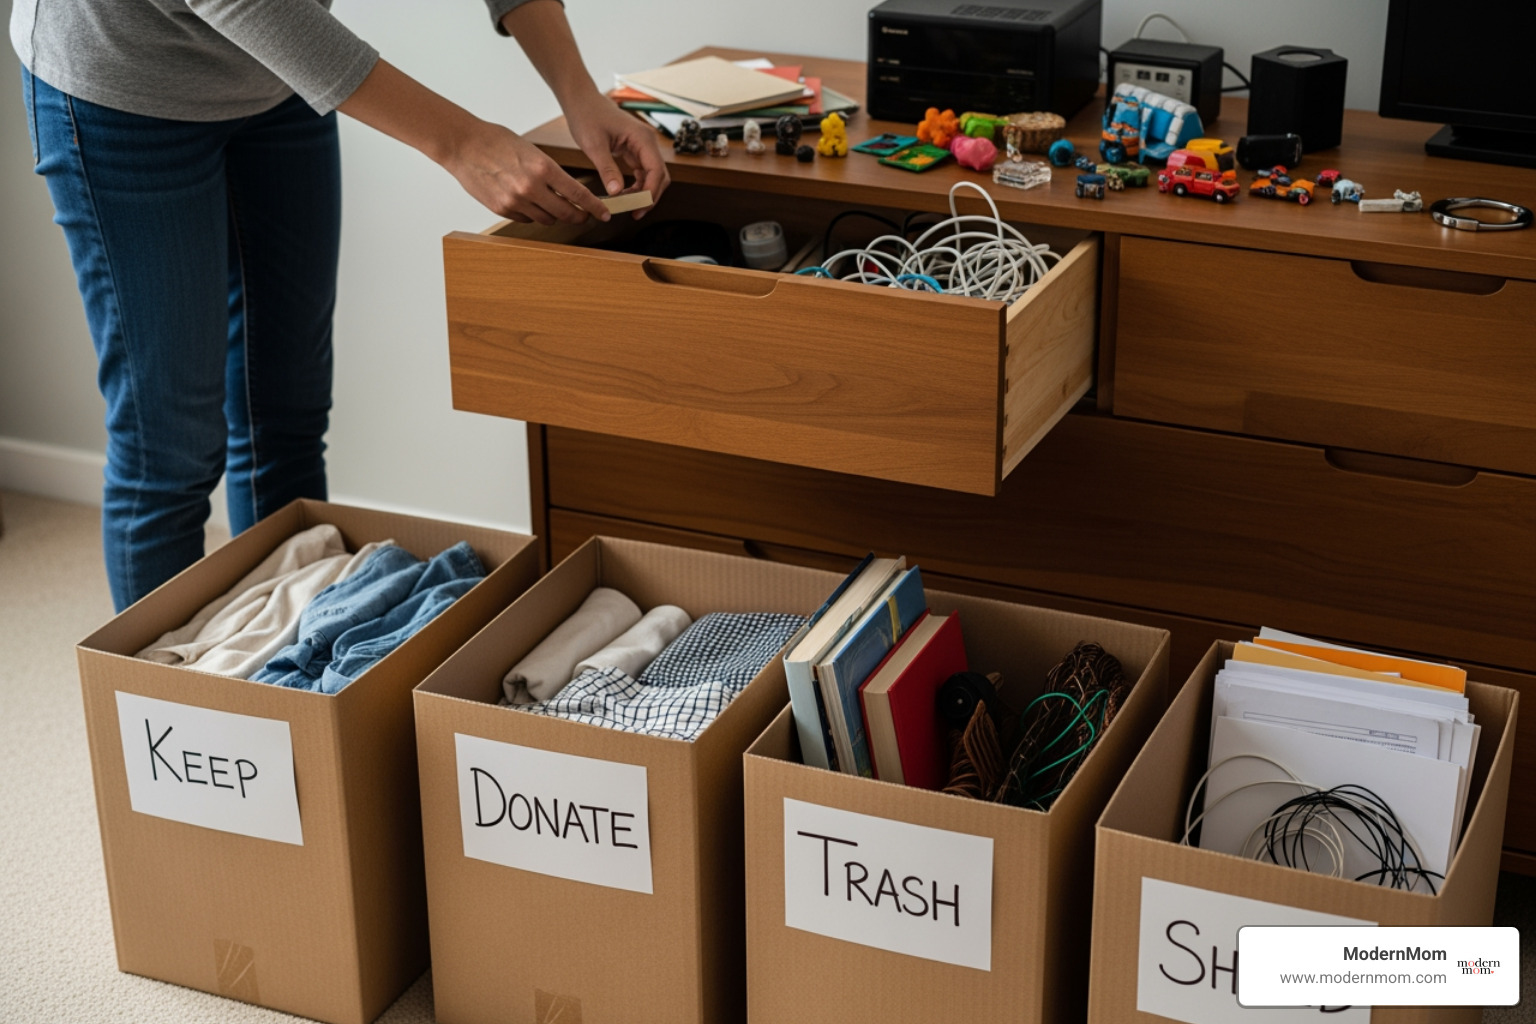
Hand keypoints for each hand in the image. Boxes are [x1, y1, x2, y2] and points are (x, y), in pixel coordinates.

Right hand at [440, 119, 610, 225]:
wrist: (463, 145)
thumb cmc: (496, 141)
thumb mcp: (531, 150)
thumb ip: (549, 172)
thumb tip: (566, 190)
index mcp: (543, 168)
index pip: (578, 194)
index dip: (594, 207)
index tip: (603, 213)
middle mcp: (531, 187)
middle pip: (566, 212)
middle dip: (578, 216)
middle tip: (583, 215)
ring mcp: (516, 201)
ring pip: (547, 219)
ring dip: (555, 215)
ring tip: (555, 206)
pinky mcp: (502, 209)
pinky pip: (527, 219)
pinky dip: (533, 214)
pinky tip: (530, 203)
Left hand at [562, 91, 670, 215]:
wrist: (582, 100)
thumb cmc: (587, 116)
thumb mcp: (594, 144)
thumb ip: (607, 169)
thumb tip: (616, 193)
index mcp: (642, 138)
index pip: (657, 171)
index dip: (651, 192)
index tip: (638, 207)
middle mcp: (647, 142)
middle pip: (660, 176)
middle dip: (651, 196)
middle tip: (635, 213)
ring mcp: (642, 147)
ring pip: (653, 176)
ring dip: (644, 193)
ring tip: (628, 207)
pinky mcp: (635, 151)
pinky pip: (642, 173)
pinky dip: (637, 186)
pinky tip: (625, 196)